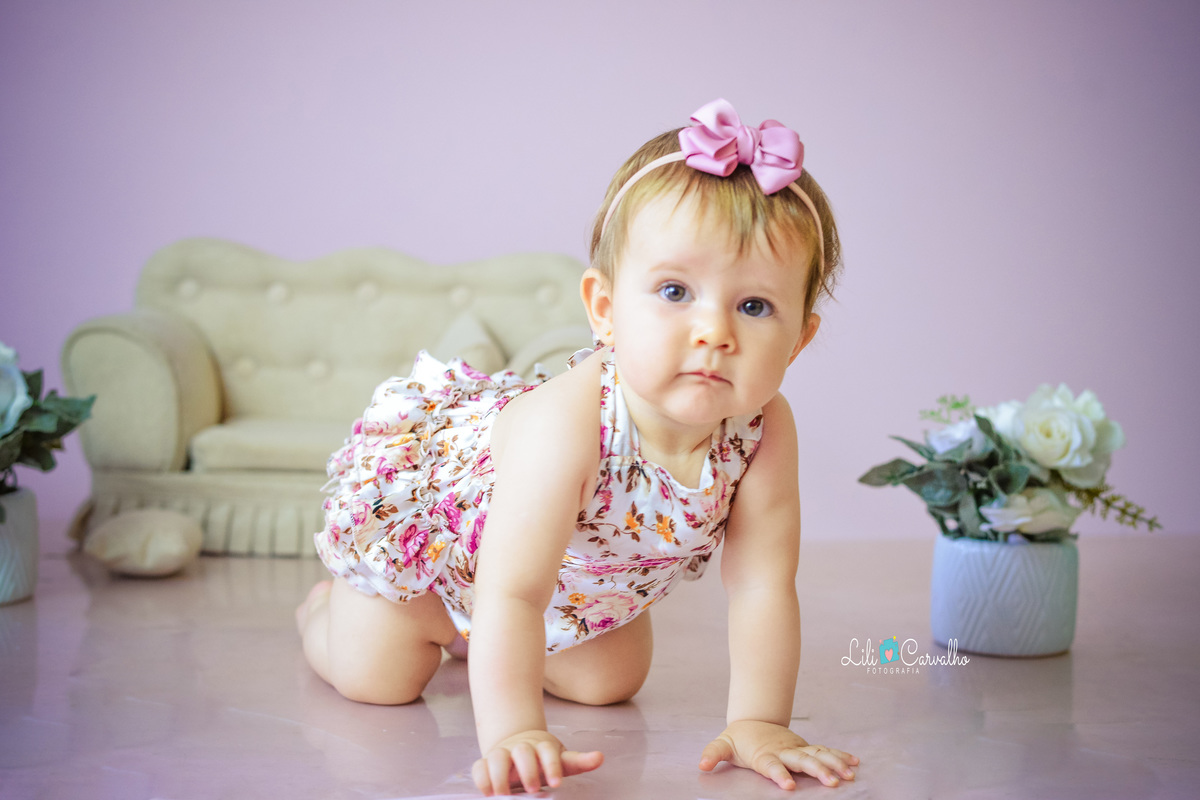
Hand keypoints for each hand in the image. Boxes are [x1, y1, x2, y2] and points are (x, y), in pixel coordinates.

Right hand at [472, 729, 603, 795]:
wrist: (516, 747)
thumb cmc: (542, 759)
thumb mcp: (560, 760)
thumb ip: (578, 761)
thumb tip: (600, 757)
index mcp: (542, 747)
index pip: (548, 751)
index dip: (552, 765)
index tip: (557, 783)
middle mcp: (521, 748)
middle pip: (523, 752)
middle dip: (527, 770)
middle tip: (533, 788)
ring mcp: (502, 754)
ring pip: (498, 757)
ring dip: (500, 775)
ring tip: (504, 795)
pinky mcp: (485, 763)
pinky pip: (479, 767)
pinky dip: (482, 778)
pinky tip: (488, 792)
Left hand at [699, 720, 858, 788]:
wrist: (754, 719)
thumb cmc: (739, 739)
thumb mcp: (723, 744)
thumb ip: (714, 753)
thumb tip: (701, 764)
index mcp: (764, 754)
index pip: (772, 765)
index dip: (779, 774)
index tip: (788, 785)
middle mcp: (784, 751)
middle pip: (802, 761)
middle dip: (818, 771)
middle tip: (832, 782)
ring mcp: (797, 748)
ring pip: (818, 755)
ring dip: (834, 764)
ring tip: (849, 775)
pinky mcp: (805, 748)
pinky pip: (825, 752)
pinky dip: (840, 756)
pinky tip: (855, 763)